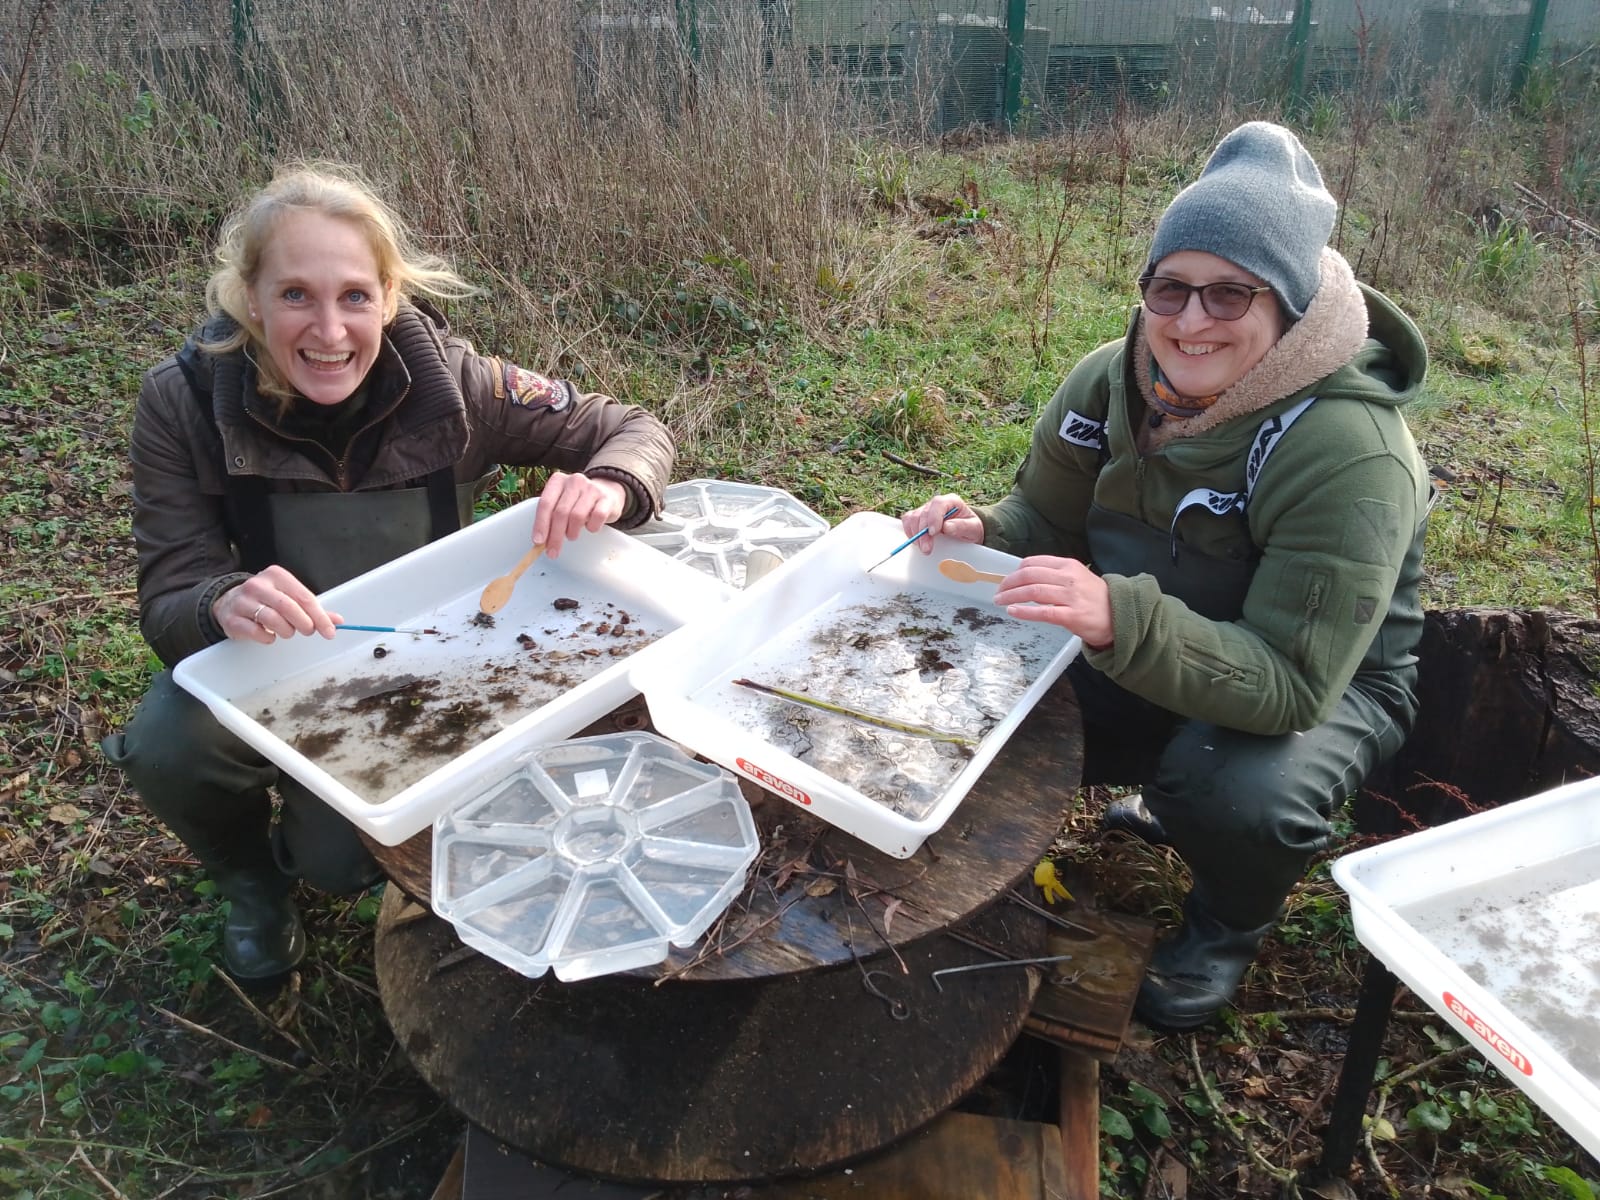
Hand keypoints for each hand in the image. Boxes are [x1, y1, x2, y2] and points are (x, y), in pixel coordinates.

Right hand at [214, 565, 341, 644]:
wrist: (228, 602)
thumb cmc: (266, 600)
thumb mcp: (289, 597)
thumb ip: (312, 609)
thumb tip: (337, 621)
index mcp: (276, 575)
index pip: (304, 597)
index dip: (319, 616)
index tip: (330, 632)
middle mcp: (258, 585)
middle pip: (289, 607)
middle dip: (304, 623)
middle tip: (308, 631)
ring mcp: (242, 601)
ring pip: (272, 619)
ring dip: (286, 631)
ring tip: (287, 631)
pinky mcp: (232, 619)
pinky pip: (256, 632)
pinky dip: (268, 637)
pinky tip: (269, 635)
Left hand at [533, 472, 627, 557]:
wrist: (608, 491)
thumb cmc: (578, 501)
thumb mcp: (562, 502)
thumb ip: (550, 516)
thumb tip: (540, 541)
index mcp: (558, 480)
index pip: (545, 504)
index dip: (540, 524)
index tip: (538, 542)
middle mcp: (574, 481)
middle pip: (560, 512)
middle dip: (555, 536)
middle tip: (553, 552)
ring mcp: (592, 489)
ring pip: (577, 516)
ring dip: (572, 532)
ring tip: (572, 536)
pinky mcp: (607, 499)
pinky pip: (597, 517)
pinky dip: (592, 527)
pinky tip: (590, 528)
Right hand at [899, 494, 981, 553]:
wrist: (967, 532)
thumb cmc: (971, 528)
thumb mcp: (973, 528)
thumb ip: (961, 526)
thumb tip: (947, 527)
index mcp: (951, 501)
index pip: (938, 504)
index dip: (933, 518)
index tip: (933, 533)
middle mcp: (936, 504)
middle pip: (923, 513)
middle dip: (923, 533)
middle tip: (927, 549)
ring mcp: (926, 510)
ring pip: (913, 517)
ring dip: (915, 534)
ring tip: (923, 548)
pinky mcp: (919, 518)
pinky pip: (908, 521)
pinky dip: (910, 532)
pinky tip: (917, 542)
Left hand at [993, 555, 1112, 649]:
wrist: (1121, 615)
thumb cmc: (1095, 598)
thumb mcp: (1077, 577)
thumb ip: (1055, 575)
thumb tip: (1026, 578)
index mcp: (1068, 565)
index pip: (1034, 562)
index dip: (1015, 571)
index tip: (1007, 580)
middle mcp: (1069, 578)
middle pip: (1029, 575)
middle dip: (1009, 583)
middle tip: (998, 592)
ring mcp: (1071, 596)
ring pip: (1033, 591)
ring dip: (1012, 596)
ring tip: (1000, 601)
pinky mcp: (1072, 615)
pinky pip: (1043, 612)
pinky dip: (1025, 611)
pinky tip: (1013, 611)